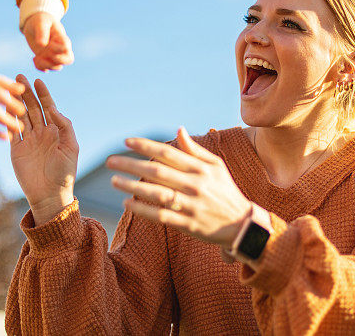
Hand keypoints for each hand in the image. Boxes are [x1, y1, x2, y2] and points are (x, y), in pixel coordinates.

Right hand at [10, 75, 78, 224]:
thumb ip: (64, 126)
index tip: (37, 81)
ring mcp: (28, 140)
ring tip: (9, 88)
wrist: (50, 194)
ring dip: (15, 102)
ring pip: (20, 116)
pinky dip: (7, 118)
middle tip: (19, 77)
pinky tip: (3, 106)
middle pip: (32, 108)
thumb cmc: (64, 173)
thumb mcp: (70, 147)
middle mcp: (41, 132)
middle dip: (26, 93)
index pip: (48, 107)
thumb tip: (54, 109)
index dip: (43, 94)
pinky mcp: (16, 149)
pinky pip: (11, 130)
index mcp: (56, 131)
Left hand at [22, 12, 74, 70]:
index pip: (66, 48)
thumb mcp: (40, 22)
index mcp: (62, 38)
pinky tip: (34, 58)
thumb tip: (41, 45)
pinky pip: (47, 69)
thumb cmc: (41, 20)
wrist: (35, 23)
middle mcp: (61, 47)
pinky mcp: (46, 59)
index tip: (48, 43)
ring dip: (46, 65)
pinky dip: (40, 67)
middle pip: (68, 60)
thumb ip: (42, 32)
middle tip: (45, 55)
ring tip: (36, 57)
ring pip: (57, 67)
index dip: (57, 49)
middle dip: (56, 61)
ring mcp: (54, 54)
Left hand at [106, 128, 251, 249]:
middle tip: (111, 161)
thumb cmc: (225, 190)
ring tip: (114, 181)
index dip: (146, 146)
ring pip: (157, 194)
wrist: (243, 224)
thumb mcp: (216, 166)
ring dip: (132, 187)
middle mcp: (195, 185)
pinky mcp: (189, 225)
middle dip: (131, 165)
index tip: (126, 142)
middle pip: (158, 172)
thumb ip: (195, 149)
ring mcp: (192, 205)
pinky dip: (143, 210)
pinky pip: (161, 216)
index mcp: (201, 168)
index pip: (168, 153)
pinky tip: (127, 204)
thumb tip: (179, 129)